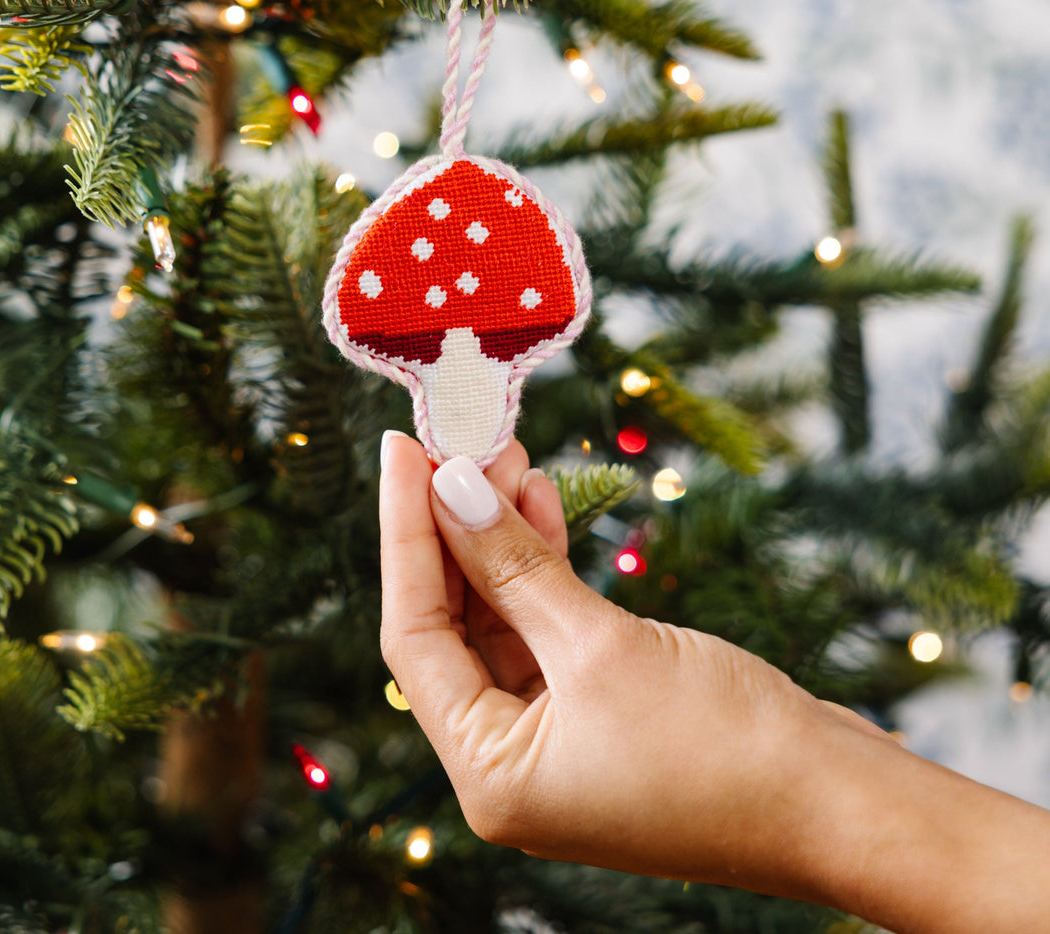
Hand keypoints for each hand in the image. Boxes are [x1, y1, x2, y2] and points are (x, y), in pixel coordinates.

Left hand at [380, 432, 867, 889]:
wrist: (841, 801)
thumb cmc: (723, 745)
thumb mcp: (601, 645)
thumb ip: (516, 565)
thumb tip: (452, 485)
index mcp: (491, 774)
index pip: (414, 636)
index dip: (403, 534)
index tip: (400, 449)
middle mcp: (512, 762)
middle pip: (453, 624)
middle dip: (453, 527)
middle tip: (460, 440)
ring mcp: (559, 737)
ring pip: (502, 618)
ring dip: (501, 537)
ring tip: (504, 455)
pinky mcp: (603, 709)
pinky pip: (549, 626)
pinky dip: (543, 566)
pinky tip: (541, 502)